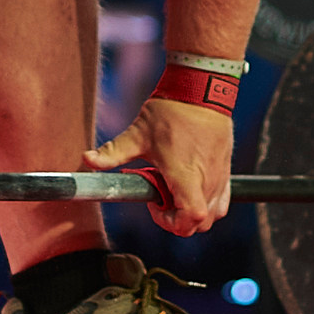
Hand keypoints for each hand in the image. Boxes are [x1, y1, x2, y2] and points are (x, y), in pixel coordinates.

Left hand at [84, 97, 233, 236]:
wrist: (201, 90)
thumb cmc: (170, 112)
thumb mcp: (137, 133)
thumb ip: (112, 152)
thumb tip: (87, 159)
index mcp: (185, 175)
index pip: (191, 218)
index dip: (171, 222)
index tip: (155, 205)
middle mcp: (207, 179)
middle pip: (202, 223)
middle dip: (179, 220)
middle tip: (161, 198)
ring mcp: (220, 175)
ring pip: (214, 213)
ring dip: (194, 212)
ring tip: (175, 190)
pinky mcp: (226, 168)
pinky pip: (222, 199)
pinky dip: (209, 202)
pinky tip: (190, 185)